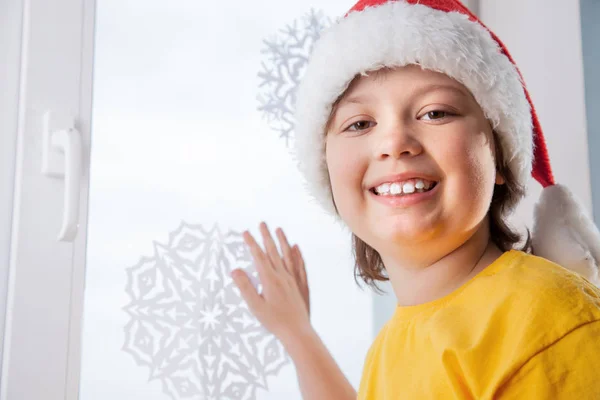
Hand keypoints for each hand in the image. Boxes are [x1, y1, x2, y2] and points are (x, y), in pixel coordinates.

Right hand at [231, 222, 310, 344]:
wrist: (298, 332)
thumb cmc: (274, 321)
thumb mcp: (255, 306)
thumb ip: (245, 287)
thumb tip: (235, 270)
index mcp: (270, 280)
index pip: (259, 257)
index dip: (252, 244)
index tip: (246, 233)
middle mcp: (283, 276)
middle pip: (273, 252)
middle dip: (266, 237)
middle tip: (262, 223)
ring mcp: (294, 280)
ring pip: (288, 256)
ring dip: (282, 241)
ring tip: (279, 229)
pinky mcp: (302, 286)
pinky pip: (300, 266)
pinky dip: (297, 255)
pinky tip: (296, 248)